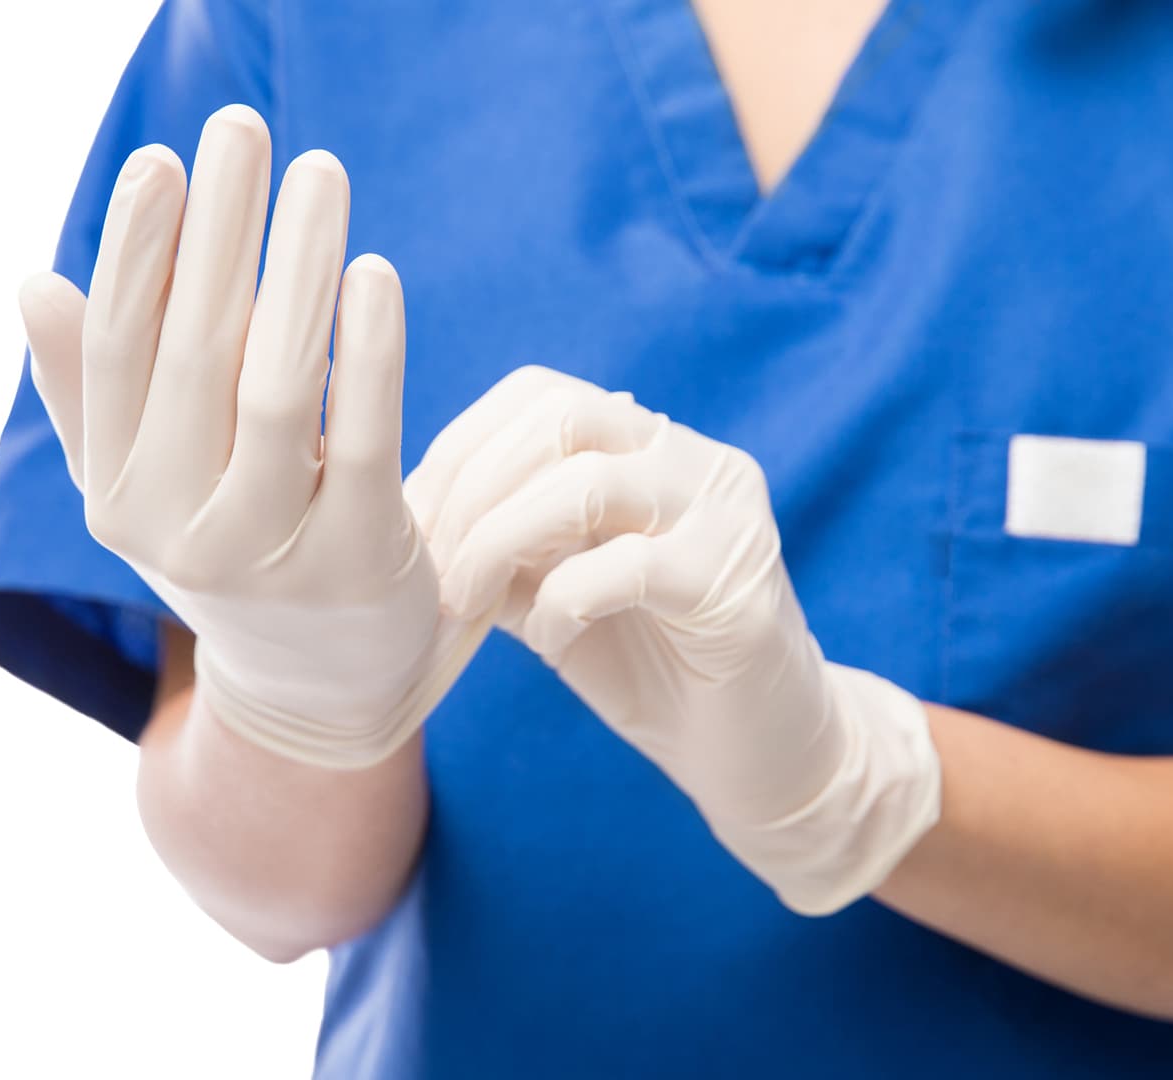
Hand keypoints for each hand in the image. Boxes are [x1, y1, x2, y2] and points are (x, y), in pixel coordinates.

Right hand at [18, 105, 486, 768]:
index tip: (160, 162)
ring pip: (279, 388)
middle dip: (218, 229)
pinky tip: (372, 271)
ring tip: (318, 174)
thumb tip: (35, 283)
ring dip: (296, 268)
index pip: (115, 354)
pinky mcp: (363, 565)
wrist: (322, 690)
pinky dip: (370, 350)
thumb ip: (92, 393)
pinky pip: (367, 439)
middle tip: (240, 130)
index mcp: (118, 497)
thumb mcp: (149, 485)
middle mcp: (179, 531)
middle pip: (194, 354)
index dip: (134, 252)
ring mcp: (272, 555)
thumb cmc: (236, 550)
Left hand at [408, 367, 941, 913]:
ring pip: (588, 482)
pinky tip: (548, 641)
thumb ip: (502, 547)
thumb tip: (413, 523)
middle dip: (472, 489)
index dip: (461, 446)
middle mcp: (696, 461)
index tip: (412, 523)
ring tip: (467, 602)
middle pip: (561, 418)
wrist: (760, 755)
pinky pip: (628, 566)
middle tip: (430, 566)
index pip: (542, 395)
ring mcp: (726, 517)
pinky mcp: (738, 587)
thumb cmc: (652, 670)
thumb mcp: (553, 592)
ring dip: (500, 541)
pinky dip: (561, 601)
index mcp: (651, 448)